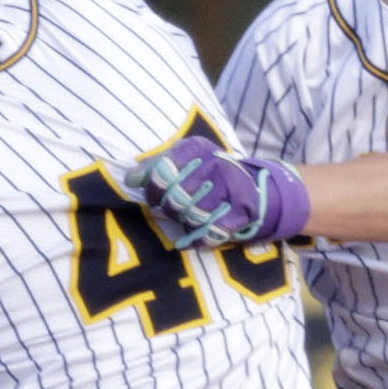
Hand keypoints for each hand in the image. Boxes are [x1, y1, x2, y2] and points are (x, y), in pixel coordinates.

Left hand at [123, 137, 309, 250]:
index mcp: (198, 149)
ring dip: (185, 221)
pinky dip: (199, 239)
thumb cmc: (210, 175)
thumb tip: (130, 178)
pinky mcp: (242, 213)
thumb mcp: (186, 161)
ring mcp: (230, 189)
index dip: (153, 188)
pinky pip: (210, 233)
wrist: (257, 188)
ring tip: (190, 216)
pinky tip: (197, 237)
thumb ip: (156, 166)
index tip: (153, 196)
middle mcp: (215, 165)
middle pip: (175, 196)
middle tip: (175, 207)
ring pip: (191, 216)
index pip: (163, 170)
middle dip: (170, 206)